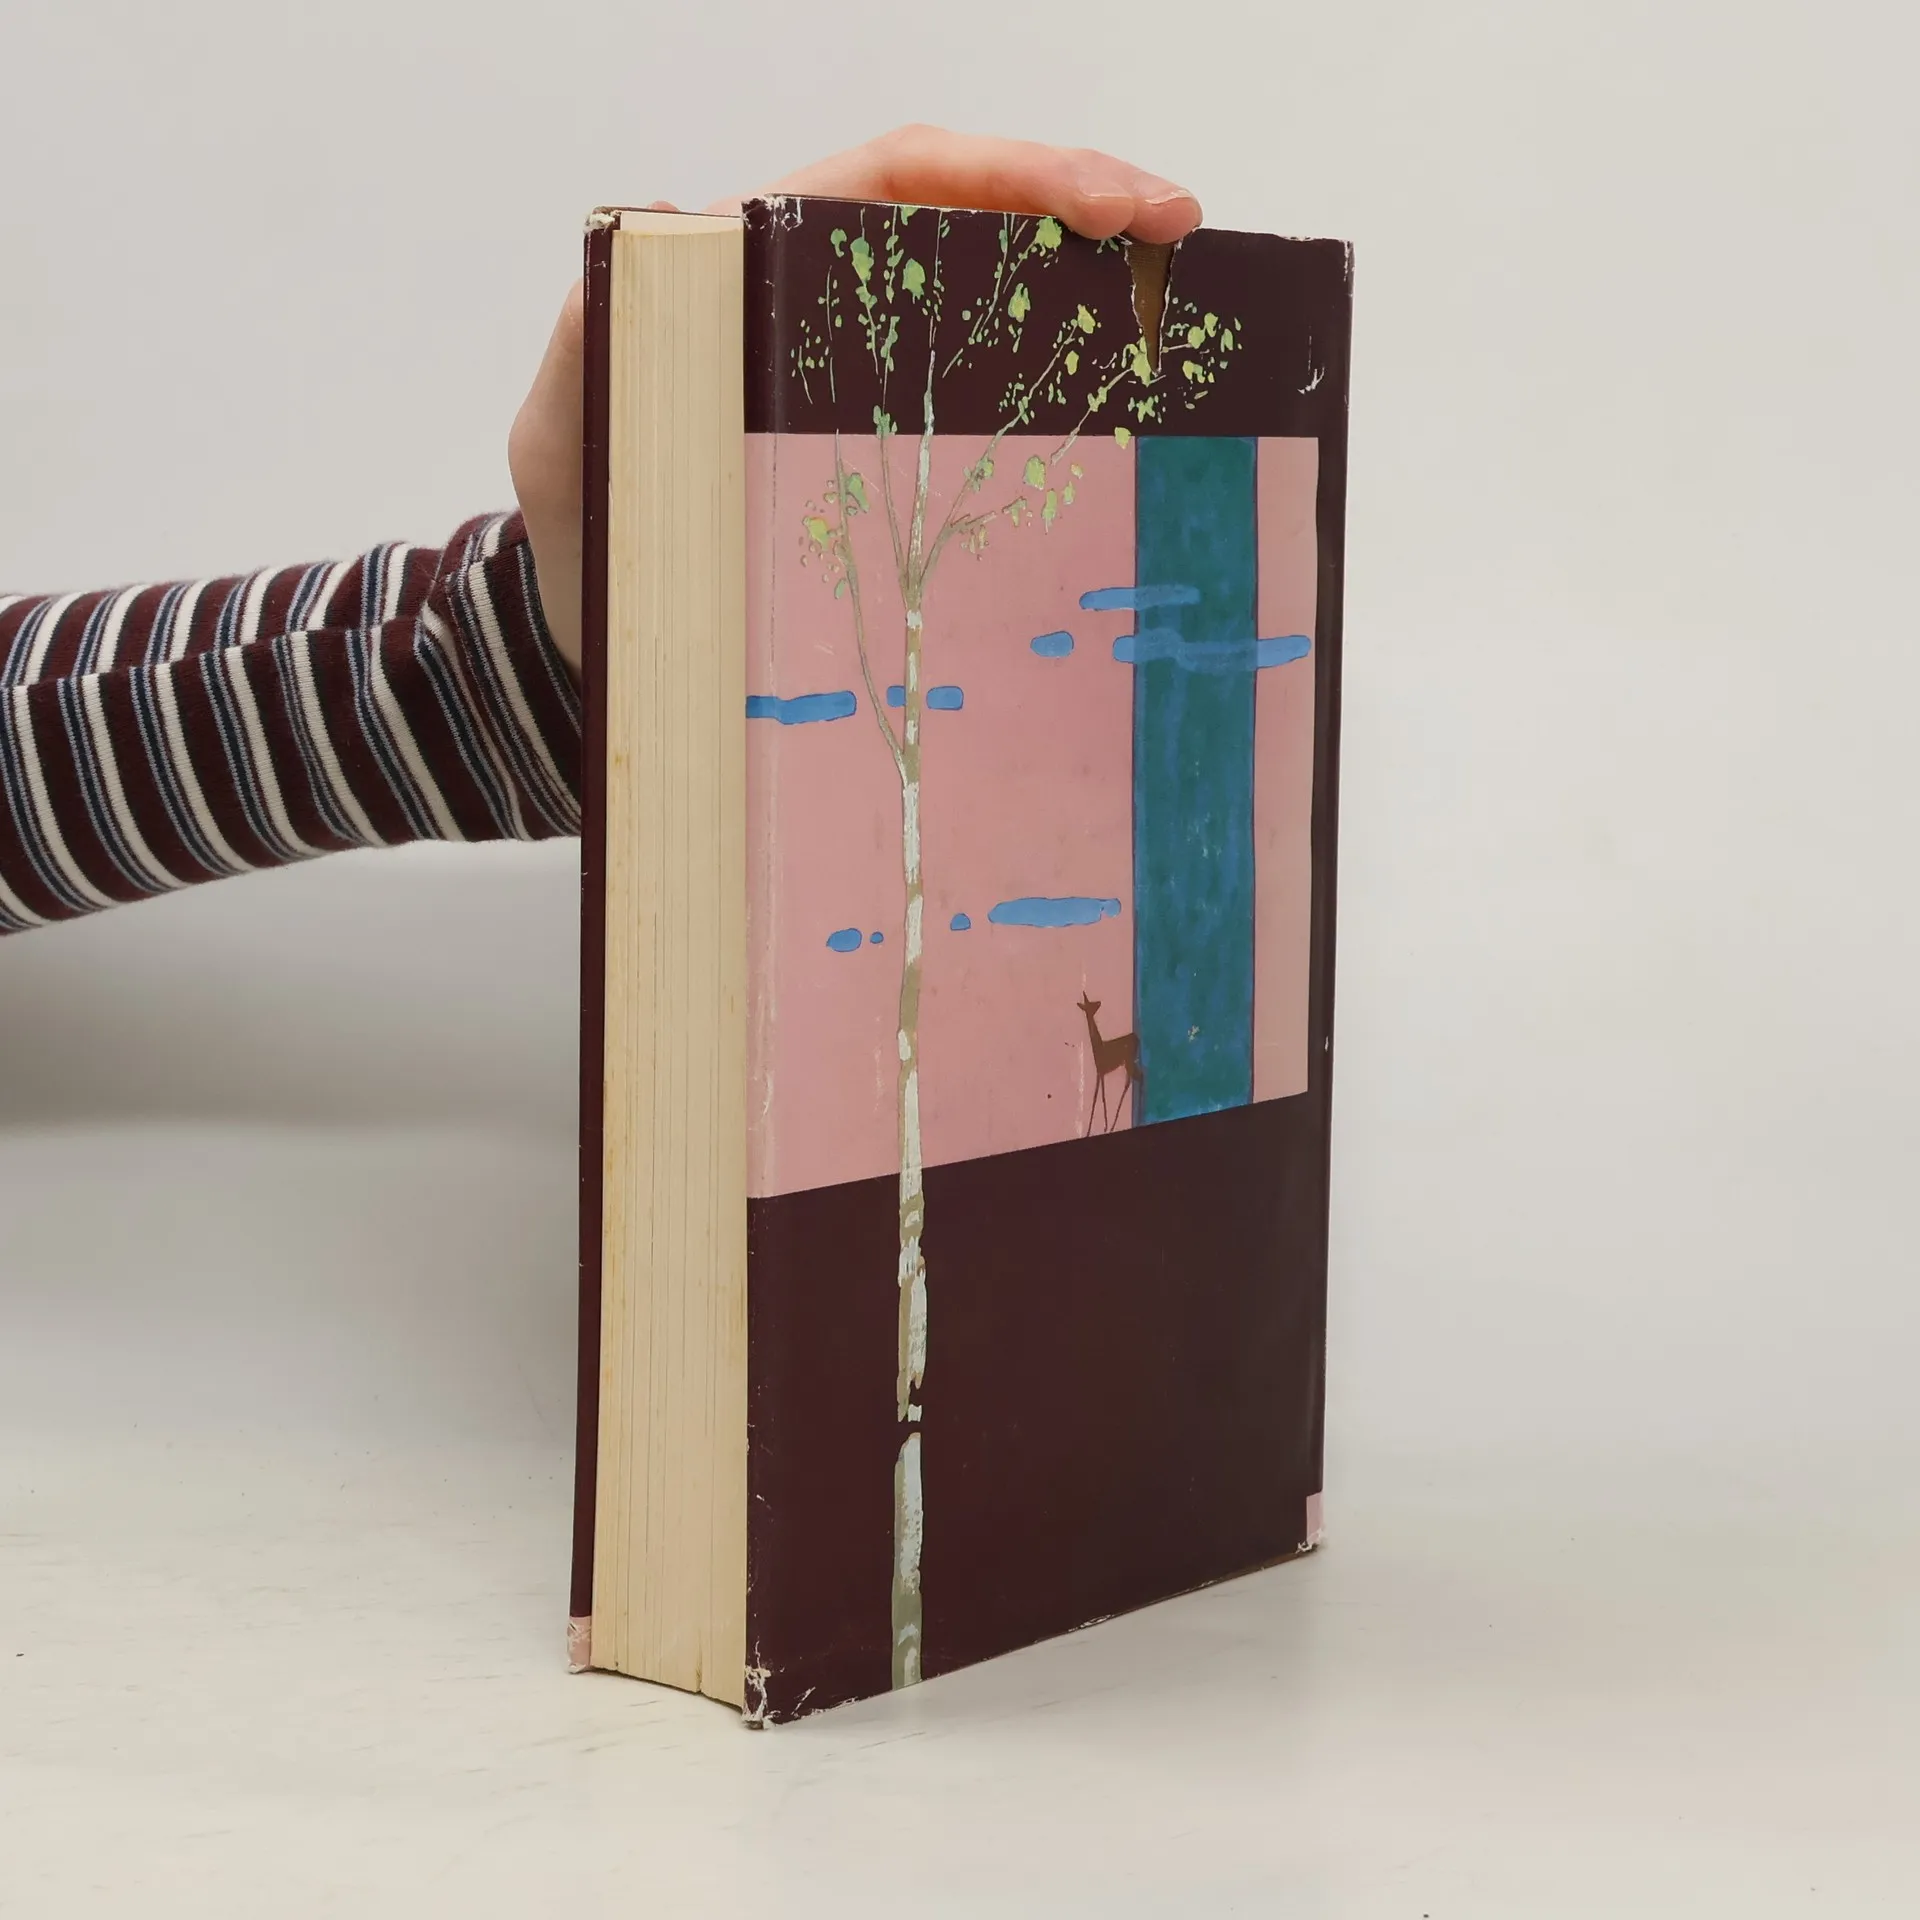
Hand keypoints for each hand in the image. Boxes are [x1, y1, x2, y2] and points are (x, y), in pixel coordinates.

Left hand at [508, 126, 1203, 674]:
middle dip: (1083, 204)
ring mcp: (870, 386)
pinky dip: (1060, 394)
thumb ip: (594, 339)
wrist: (604, 638)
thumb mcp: (567, 433)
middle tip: (1179, 231)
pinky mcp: (895, 460)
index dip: (1003, 172)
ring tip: (1182, 297)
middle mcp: (826, 311)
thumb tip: (667, 235)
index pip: (896, 180)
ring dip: (1092, 289)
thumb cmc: (589, 535)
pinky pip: (988, 408)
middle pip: (972, 217)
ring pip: (996, 304)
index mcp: (760, 273)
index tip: (1102, 204)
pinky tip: (1128, 411)